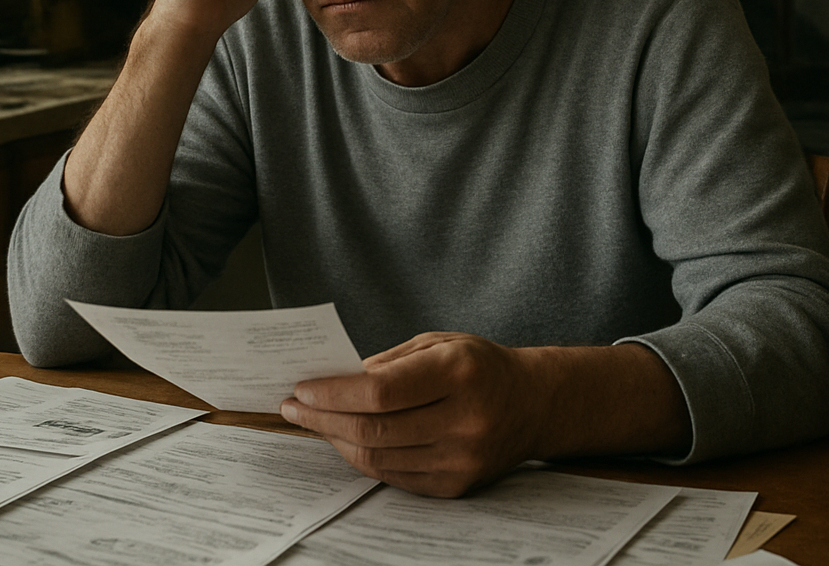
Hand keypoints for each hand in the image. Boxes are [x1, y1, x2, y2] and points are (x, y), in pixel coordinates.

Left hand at [279, 332, 545, 497]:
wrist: (533, 404)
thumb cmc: (480, 366)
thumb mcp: (439, 344)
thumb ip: (388, 362)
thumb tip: (334, 383)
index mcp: (459, 372)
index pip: (380, 391)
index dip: (333, 394)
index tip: (302, 390)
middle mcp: (465, 419)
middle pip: (374, 428)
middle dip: (324, 419)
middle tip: (296, 409)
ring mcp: (463, 458)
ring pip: (379, 458)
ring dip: (338, 441)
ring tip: (317, 424)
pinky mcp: (458, 485)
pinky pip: (395, 477)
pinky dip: (365, 459)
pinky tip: (348, 441)